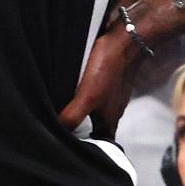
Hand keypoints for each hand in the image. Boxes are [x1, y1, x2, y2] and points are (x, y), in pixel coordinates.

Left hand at [57, 23, 141, 139]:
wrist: (127, 39)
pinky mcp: (108, 79)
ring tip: (62, 109)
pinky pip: (94, 92)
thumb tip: (58, 131)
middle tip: (59, 127)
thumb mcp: (88, 96)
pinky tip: (72, 88)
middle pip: (95, 127)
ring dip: (80, 111)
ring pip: (94, 110)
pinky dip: (83, 94)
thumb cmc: (110, 67)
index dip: (84, 147)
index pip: (98, 144)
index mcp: (109, 120)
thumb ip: (74, 115)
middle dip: (79, 129)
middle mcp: (112, 110)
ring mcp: (111, 95)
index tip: (66, 146)